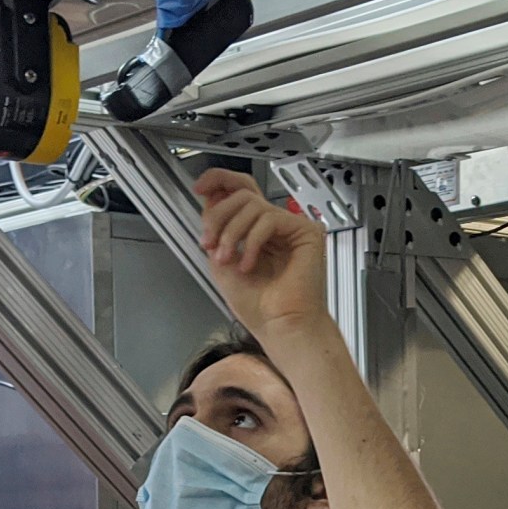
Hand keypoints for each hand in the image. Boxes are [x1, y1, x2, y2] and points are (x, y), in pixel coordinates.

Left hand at [194, 169, 331, 335]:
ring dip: (232, 232)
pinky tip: (249, 264)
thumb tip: (211, 199)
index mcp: (257, 231)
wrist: (279, 327)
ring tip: (227, 259)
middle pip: (244, 193)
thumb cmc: (259, 307)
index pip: (241, 192)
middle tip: (209, 241)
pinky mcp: (307, 232)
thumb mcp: (222, 261)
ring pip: (253, 204)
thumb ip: (217, 228)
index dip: (220, 182)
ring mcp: (291, 227)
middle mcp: (275, 226)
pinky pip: (270, 218)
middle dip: (219, 215)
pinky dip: (253, 241)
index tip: (200, 187)